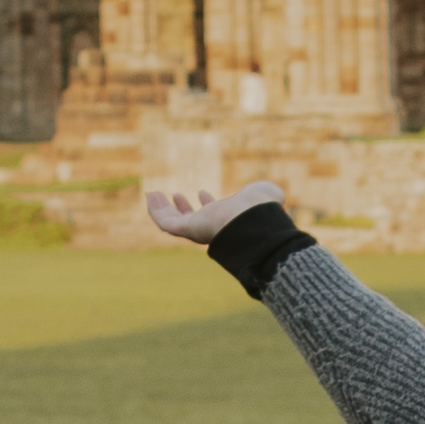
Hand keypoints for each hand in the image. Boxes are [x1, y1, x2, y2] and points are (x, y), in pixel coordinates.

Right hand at [143, 185, 279, 243]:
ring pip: (173, 222)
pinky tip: (150, 196)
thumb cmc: (261, 209)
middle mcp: (212, 229)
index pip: (215, 215)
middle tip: (177, 195)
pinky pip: (164, 222)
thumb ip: (268, 193)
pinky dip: (155, 209)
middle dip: (183, 208)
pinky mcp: (186, 230)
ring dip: (163, 208)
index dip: (207, 204)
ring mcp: (197, 231)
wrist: (253, 221)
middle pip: (192, 221)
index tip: (203, 192)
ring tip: (155, 195)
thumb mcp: (266, 195)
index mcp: (229, 222)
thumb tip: (274, 193)